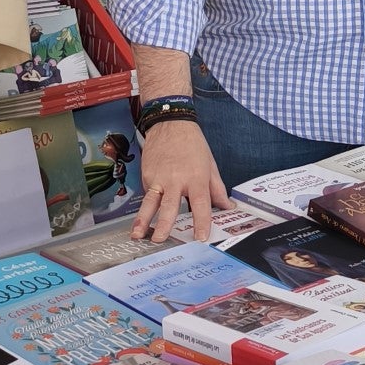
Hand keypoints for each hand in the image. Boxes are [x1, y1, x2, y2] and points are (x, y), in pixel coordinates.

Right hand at [133, 118, 227, 241]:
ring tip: (137, 235)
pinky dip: (145, 208)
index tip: (200, 237)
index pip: (200, 204)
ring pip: (150, 203)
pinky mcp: (147, 176)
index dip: (201, 222)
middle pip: (170, 207)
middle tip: (160, 240)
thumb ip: (217, 190)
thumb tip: (227, 207)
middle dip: (164, 225)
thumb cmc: (193, 144)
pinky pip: (147, 195)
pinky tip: (142, 221)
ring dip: (143, 220)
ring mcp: (158, 178)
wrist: (170, 124)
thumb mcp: (210, 165)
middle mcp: (176, 180)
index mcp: (196, 178)